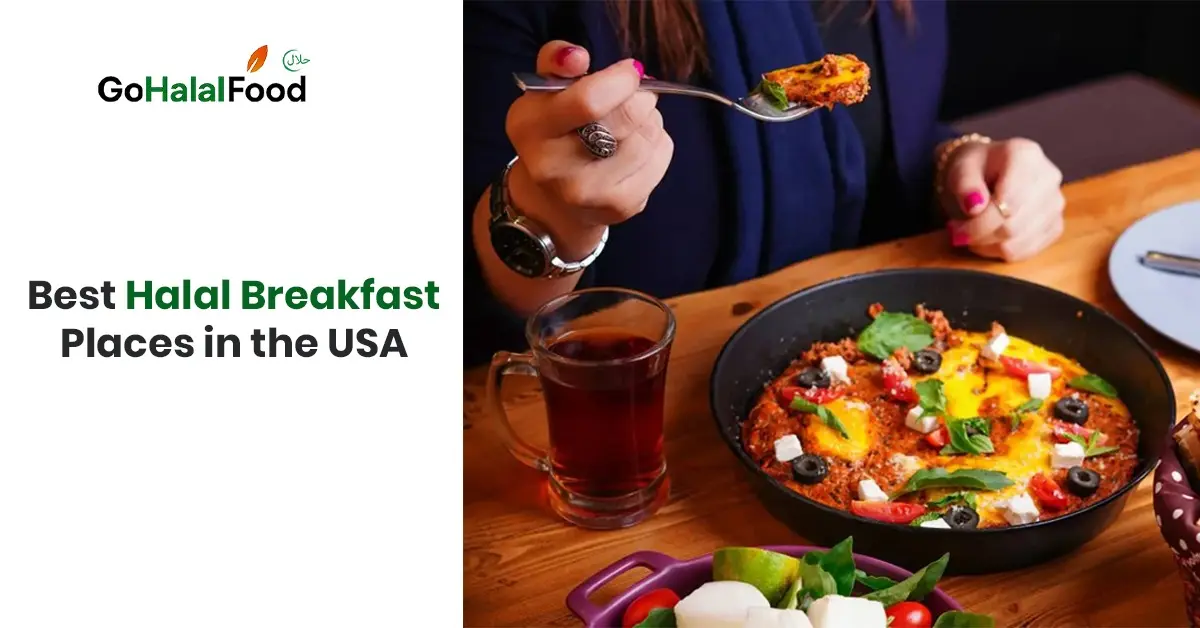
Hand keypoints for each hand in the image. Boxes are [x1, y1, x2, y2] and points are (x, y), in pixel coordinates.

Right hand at [504, 41, 673, 258]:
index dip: (621, 80)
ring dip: (650, 120)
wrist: (555, 198)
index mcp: (530, 128)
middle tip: (636, 96)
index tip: (630, 72)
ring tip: (634, 123)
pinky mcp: (620, 207)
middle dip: (640, 98)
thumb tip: (576, 57)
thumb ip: (556, 62)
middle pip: (627, 118)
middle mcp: (552, 166)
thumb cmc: (555, 131)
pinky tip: (639, 146)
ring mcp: (588, 193)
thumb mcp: (545, 91)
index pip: (588, 100)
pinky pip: (660, 157)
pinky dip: (659, 144)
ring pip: (647, 136)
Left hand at [939, 138, 1064, 261]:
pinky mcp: (1056, 225)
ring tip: (972, 234)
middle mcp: (1049, 178)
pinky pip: (1028, 251)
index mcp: (1026, 156)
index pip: (1006, 203)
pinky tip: (989, 240)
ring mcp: (1056, 204)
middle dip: (980, 236)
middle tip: (959, 233)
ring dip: (988, 246)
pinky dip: (1002, 251)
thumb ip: (965, 184)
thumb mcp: (961, 168)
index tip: (955, 229)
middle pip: (1013, 226)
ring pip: (1019, 243)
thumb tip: (974, 207)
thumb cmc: (975, 167)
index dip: (979, 224)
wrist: (991, 169)